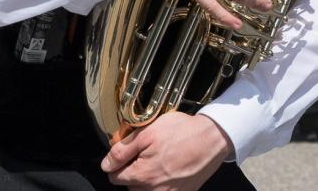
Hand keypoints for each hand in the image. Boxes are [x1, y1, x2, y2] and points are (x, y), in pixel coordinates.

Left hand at [101, 112, 231, 190]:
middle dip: (134, 171)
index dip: (119, 162)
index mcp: (142, 176)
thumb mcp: (147, 132)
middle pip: (130, 186)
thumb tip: (106, 165)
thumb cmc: (181, 132)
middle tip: (148, 153)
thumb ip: (123, 150)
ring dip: (147, 179)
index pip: (115, 177)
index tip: (130, 152)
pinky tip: (170, 169)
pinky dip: (163, 183)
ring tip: (160, 160)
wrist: (212, 139)